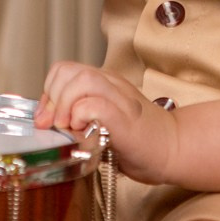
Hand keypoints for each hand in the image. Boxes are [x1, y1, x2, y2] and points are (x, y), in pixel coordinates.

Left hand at [35, 62, 178, 184]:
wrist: (173, 151)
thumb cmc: (137, 141)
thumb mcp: (101, 121)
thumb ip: (77, 114)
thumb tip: (46, 120)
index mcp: (104, 83)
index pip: (63, 70)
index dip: (48, 92)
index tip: (48, 118)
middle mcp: (112, 85)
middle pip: (69, 70)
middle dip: (52, 97)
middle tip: (55, 124)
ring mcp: (121, 100)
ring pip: (82, 80)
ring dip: (65, 104)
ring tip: (68, 127)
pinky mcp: (126, 120)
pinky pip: (96, 105)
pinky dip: (82, 116)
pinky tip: (84, 131)